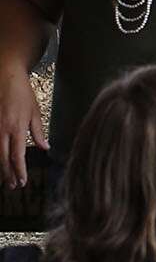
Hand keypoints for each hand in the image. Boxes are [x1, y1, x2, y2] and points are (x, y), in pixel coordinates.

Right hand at [0, 66, 45, 188]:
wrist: (5, 75)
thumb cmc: (22, 93)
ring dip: (0, 168)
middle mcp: (1, 129)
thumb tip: (45, 148)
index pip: (17, 155)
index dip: (19, 170)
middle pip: (3, 158)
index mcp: (16, 127)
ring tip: (4, 180)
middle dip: (8, 174)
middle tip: (13, 186)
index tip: (22, 181)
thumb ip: (38, 132)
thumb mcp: (35, 112)